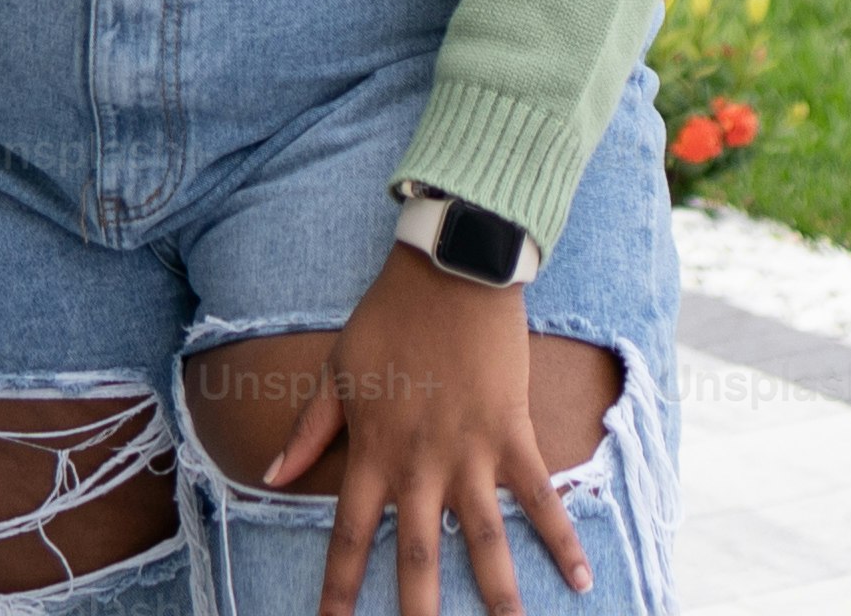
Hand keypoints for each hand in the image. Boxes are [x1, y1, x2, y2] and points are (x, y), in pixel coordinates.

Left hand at [264, 247, 590, 615]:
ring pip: (481, 539)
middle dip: (417, 610)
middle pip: (414, 553)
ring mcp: (470, 452)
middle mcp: (419, 463)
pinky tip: (580, 578)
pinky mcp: (512, 432)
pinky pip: (540, 496)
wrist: (450, 270)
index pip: (347, 533)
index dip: (338, 585)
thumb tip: (270, 476)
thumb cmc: (388, 317)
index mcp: (372, 451)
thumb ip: (308, 430)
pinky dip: (561, 538)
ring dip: (498, 592)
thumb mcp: (337, 371)